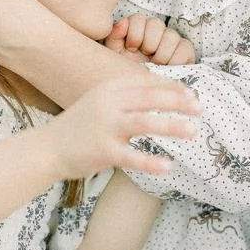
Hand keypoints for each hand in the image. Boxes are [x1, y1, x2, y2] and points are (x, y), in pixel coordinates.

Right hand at [51, 62, 197, 184]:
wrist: (48, 148)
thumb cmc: (80, 125)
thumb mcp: (100, 100)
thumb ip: (124, 96)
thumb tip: (158, 93)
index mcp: (109, 88)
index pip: (147, 82)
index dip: (171, 86)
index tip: (190, 92)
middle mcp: (109, 103)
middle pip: (150, 98)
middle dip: (178, 101)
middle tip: (200, 107)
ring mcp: (106, 126)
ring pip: (146, 123)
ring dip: (172, 126)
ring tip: (193, 131)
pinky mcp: (104, 151)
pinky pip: (132, 156)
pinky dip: (152, 162)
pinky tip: (168, 166)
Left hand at [105, 11, 197, 66]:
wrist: (141, 91)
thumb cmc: (128, 71)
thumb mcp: (115, 55)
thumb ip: (115, 36)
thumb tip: (122, 23)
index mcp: (138, 29)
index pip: (138, 18)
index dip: (135, 34)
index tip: (131, 48)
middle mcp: (155, 31)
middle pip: (155, 24)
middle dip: (148, 43)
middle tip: (145, 56)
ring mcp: (171, 40)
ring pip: (171, 35)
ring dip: (162, 53)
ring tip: (156, 64)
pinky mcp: (185, 52)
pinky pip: (185, 47)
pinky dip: (176, 58)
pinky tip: (168, 67)